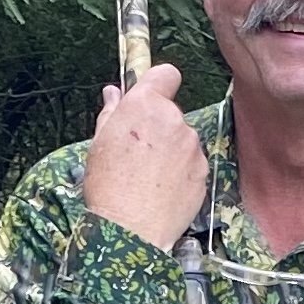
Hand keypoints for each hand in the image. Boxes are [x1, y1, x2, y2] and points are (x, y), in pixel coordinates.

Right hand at [78, 61, 208, 252]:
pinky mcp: (204, 171)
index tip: (151, 96)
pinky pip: (192, 163)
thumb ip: (112, 112)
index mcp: (146, 105)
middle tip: (138, 151)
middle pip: (171, 112)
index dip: (159, 83)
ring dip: (171, 151)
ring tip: (150, 176)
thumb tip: (114, 93)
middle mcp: (175, 120)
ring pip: (183, 140)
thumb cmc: (108, 187)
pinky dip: (181, 172)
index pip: (166, 74)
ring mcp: (193, 146)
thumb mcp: (99, 143)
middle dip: (158, 126)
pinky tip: (163, 190)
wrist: (131, 229)